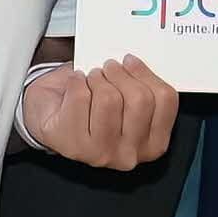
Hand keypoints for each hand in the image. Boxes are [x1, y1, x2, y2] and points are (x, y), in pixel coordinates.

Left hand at [22, 53, 177, 169]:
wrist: (52, 115)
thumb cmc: (94, 106)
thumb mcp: (128, 100)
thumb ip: (144, 85)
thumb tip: (140, 61)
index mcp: (153, 143)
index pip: (165, 100)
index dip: (146, 73)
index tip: (130, 61)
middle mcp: (130, 155)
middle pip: (140, 100)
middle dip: (120, 74)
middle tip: (109, 66)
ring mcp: (101, 154)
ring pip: (109, 99)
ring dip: (97, 78)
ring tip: (92, 77)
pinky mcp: (74, 146)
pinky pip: (80, 99)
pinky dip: (76, 82)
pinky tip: (76, 85)